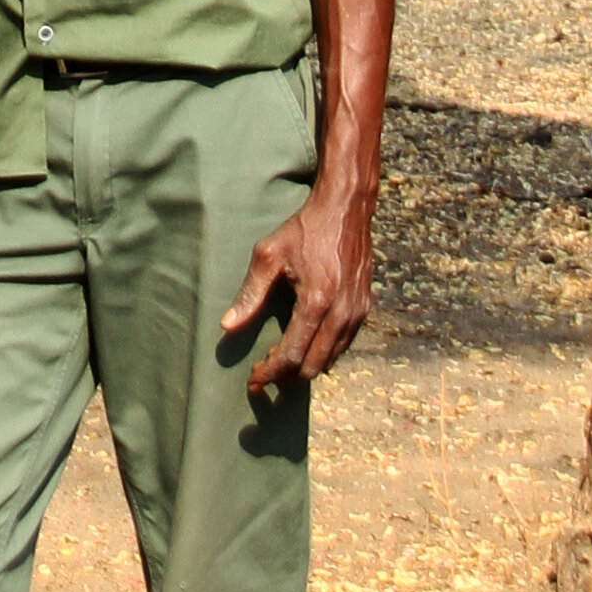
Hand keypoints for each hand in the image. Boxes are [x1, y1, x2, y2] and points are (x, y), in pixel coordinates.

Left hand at [219, 174, 373, 392]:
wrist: (346, 210)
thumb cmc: (304, 230)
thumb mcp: (269, 255)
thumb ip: (250, 293)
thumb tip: (227, 326)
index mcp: (316, 302)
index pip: (291, 355)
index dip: (270, 373)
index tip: (253, 381)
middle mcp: (341, 314)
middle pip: (312, 367)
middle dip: (286, 377)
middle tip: (263, 372)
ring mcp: (356, 313)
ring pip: (330, 360)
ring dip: (304, 367)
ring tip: (279, 359)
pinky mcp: (364, 309)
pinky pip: (343, 346)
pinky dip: (322, 354)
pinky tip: (304, 344)